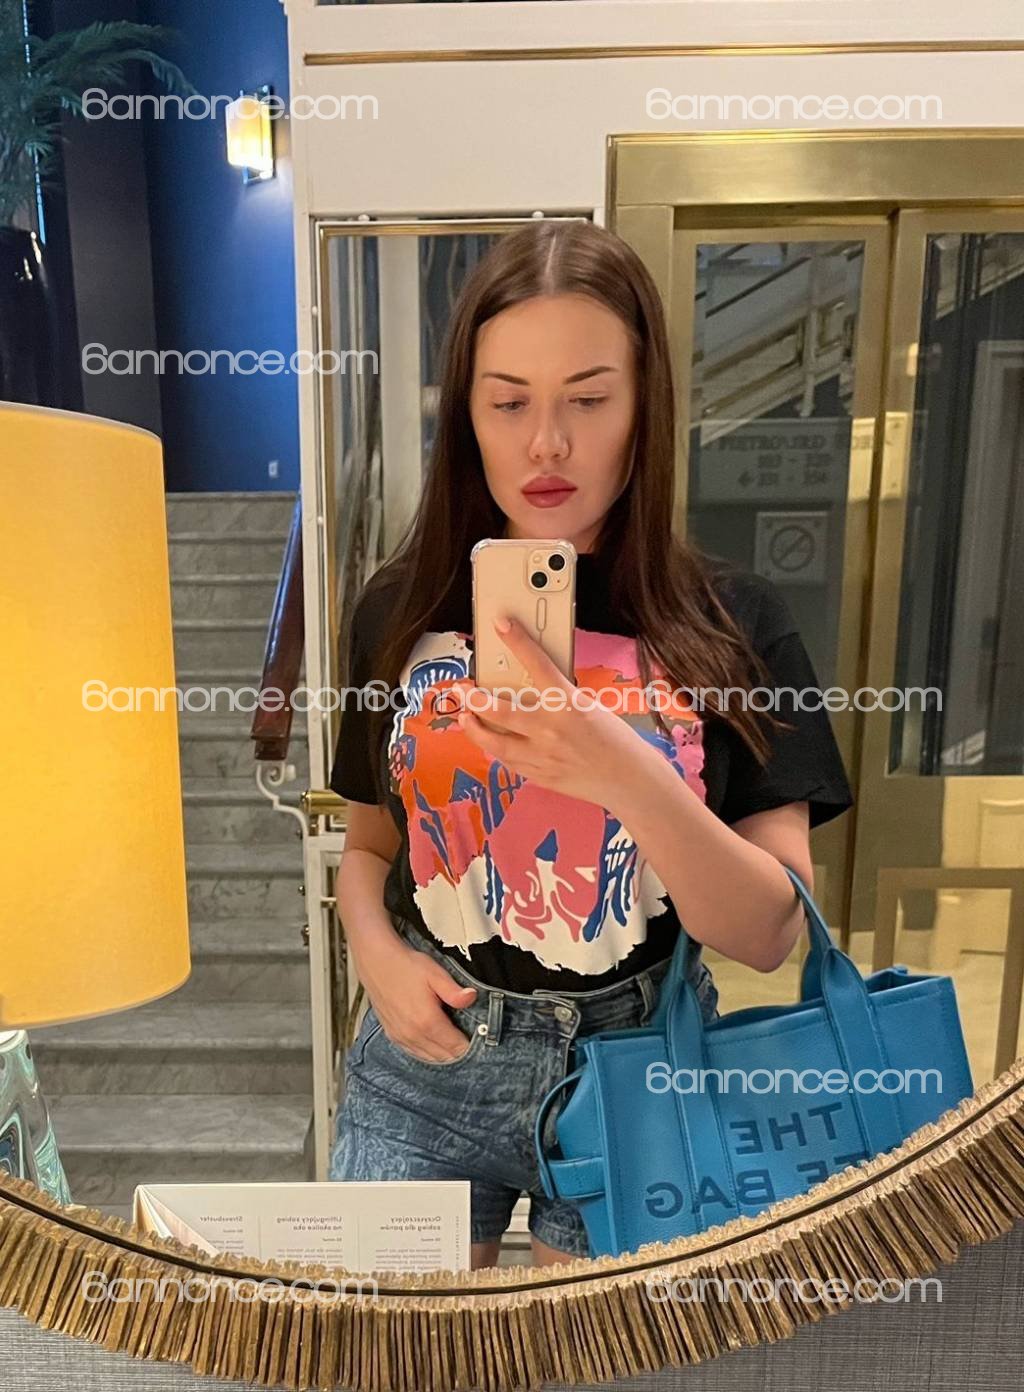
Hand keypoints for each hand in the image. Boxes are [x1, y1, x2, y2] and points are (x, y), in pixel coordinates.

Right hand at [350, 927, 476, 1062]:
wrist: (376, 961)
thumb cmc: (406, 966)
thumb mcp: (435, 974)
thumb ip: (455, 992)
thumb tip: (472, 998)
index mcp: (427, 1022)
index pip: (456, 1047)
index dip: (471, 1045)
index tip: (478, 1037)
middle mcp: (413, 1034)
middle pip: (444, 1057)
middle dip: (459, 1051)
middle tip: (468, 1037)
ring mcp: (401, 1037)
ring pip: (430, 1058)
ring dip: (443, 1053)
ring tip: (453, 1039)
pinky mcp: (393, 1035)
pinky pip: (415, 1053)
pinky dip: (428, 1052)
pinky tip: (434, 1041)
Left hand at [452, 615, 648, 807]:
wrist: (629, 779)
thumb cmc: (615, 740)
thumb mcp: (589, 707)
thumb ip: (559, 698)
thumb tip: (531, 688)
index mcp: (568, 703)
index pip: (537, 663)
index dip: (517, 641)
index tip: (501, 624)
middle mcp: (551, 728)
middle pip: (499, 709)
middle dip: (473, 698)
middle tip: (462, 689)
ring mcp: (542, 755)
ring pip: (494, 742)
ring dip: (474, 728)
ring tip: (466, 718)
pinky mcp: (540, 775)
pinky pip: (508, 761)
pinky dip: (496, 750)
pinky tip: (490, 742)